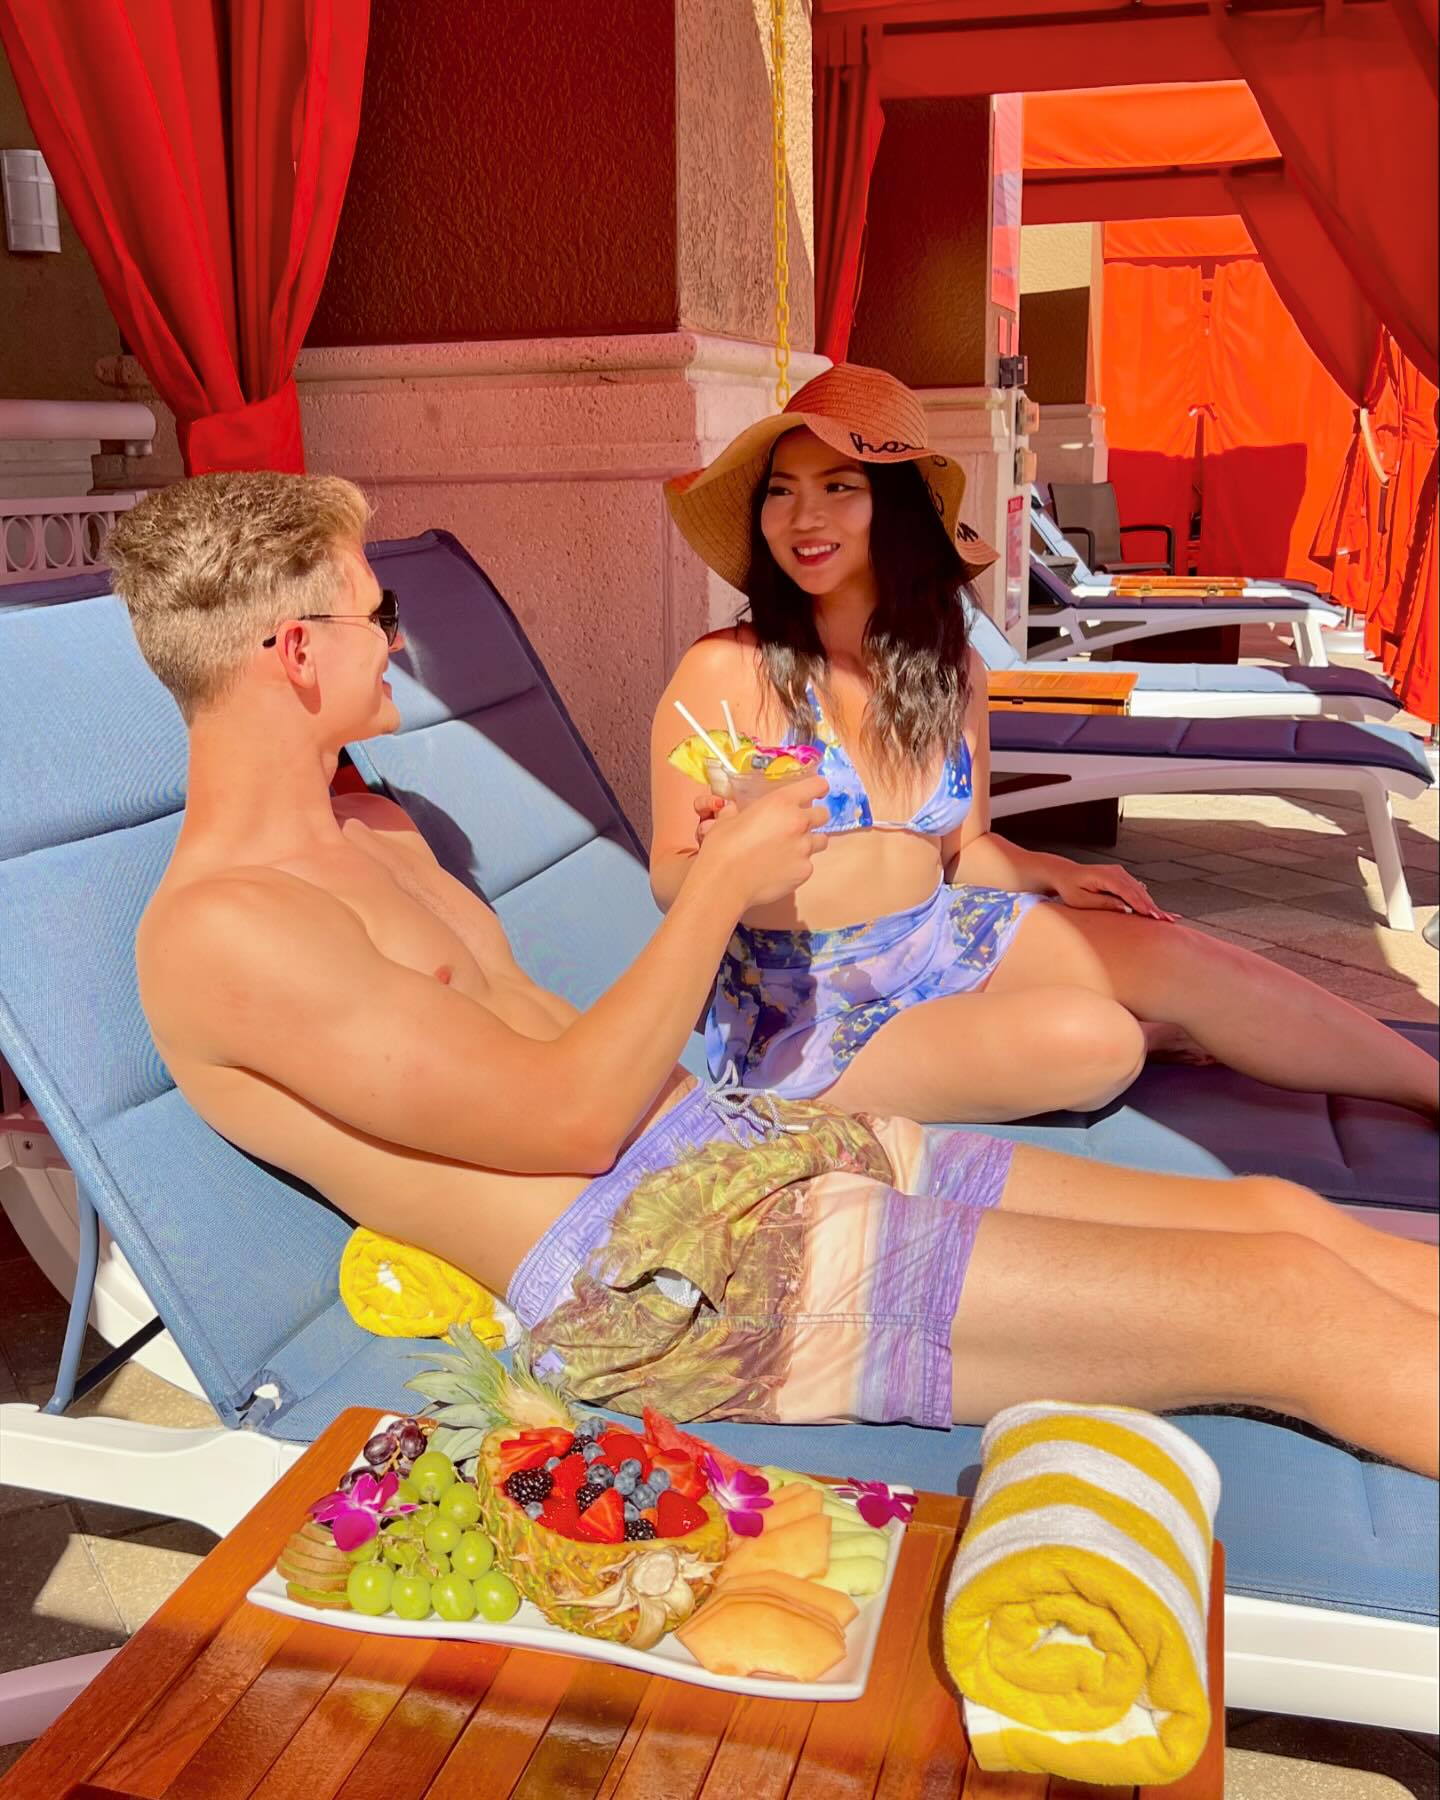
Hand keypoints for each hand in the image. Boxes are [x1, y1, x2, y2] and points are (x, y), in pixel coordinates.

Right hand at [697, 775, 828, 907]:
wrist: (724, 882)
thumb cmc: (722, 848)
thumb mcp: (727, 820)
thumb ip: (739, 812)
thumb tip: (733, 810)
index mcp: (781, 802)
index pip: (817, 785)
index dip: (818, 788)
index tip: (817, 792)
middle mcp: (798, 822)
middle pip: (823, 814)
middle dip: (813, 818)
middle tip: (797, 825)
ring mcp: (804, 848)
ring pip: (821, 841)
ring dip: (809, 842)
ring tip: (790, 850)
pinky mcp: (804, 871)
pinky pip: (808, 865)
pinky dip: (798, 866)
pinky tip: (779, 871)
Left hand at [1050, 860, 1175, 921]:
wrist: (1066, 874)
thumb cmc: (1070, 888)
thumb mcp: (1080, 900)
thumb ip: (1102, 903)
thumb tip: (1124, 909)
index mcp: (1105, 875)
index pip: (1127, 891)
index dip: (1141, 904)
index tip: (1152, 915)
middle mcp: (1116, 872)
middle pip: (1139, 891)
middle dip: (1153, 907)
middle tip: (1167, 921)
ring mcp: (1121, 874)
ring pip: (1141, 892)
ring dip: (1154, 906)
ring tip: (1169, 919)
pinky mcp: (1123, 879)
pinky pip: (1138, 892)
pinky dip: (1149, 903)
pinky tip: (1161, 912)